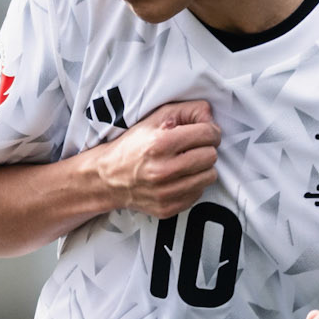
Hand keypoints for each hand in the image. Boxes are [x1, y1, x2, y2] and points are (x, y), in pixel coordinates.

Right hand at [97, 99, 219, 215]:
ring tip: (186, 163)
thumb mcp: (155, 118)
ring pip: (209, 176)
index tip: (203, 132)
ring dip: (202, 168)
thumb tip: (210, 116)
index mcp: (160, 144)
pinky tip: (178, 178)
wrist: (108, 178)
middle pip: (211, 156)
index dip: (210, 130)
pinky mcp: (168, 208)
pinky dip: (193, 184)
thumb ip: (186, 110)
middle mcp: (163, 170)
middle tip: (192, 148)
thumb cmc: (133, 146)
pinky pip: (198, 193)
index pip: (208, 134)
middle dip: (205, 149)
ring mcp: (166, 192)